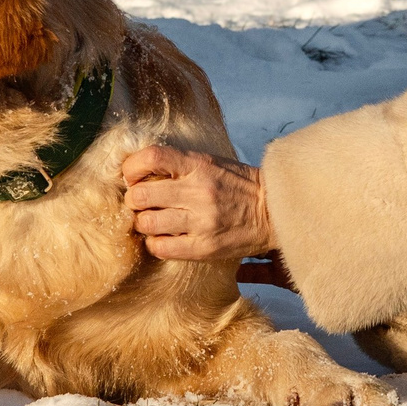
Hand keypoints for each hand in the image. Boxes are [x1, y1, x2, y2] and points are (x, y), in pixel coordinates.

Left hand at [121, 145, 276, 260]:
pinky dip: (154, 243)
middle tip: (141, 202)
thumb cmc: (238, 184)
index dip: (131, 167)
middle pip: (141, 195)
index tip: (132, 175)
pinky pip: (161, 248)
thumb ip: (180, 165)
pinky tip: (162, 238)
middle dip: (134, 199)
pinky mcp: (205, 247)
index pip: (151, 157)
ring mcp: (201, 222)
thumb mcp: (212, 163)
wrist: (274, 211)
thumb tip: (140, 172)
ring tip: (152, 221)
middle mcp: (199, 192)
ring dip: (143, 223)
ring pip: (147, 223)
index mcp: (200, 165)